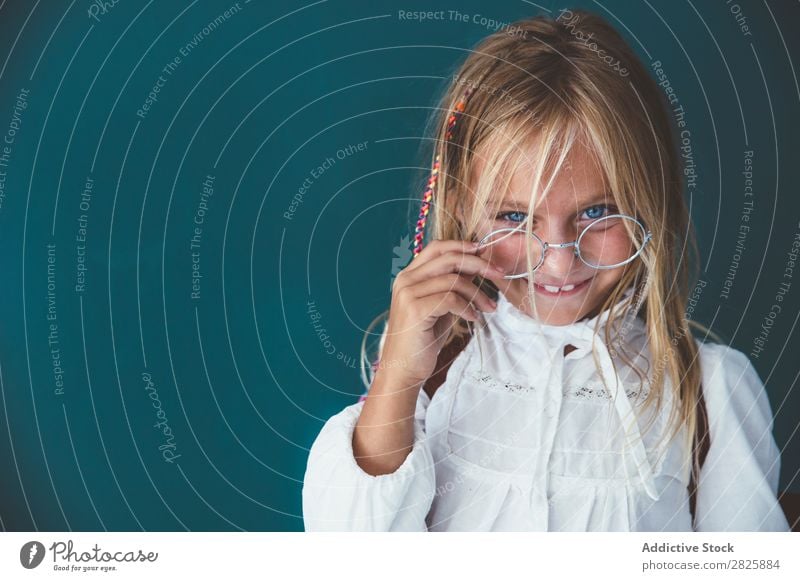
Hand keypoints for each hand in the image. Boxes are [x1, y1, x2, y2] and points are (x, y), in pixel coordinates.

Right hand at [376, 240, 506, 389]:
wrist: (403, 370)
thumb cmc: (422, 340)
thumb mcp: (440, 307)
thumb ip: (452, 286)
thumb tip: (475, 268)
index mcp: (408, 276)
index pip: (436, 247)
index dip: (462, 246)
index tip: (484, 252)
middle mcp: (405, 280)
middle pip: (448, 259)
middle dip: (479, 264)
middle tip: (498, 274)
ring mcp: (408, 294)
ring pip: (453, 280)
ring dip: (477, 293)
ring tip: (488, 308)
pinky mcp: (415, 310)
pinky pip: (451, 299)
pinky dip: (467, 307)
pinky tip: (472, 318)